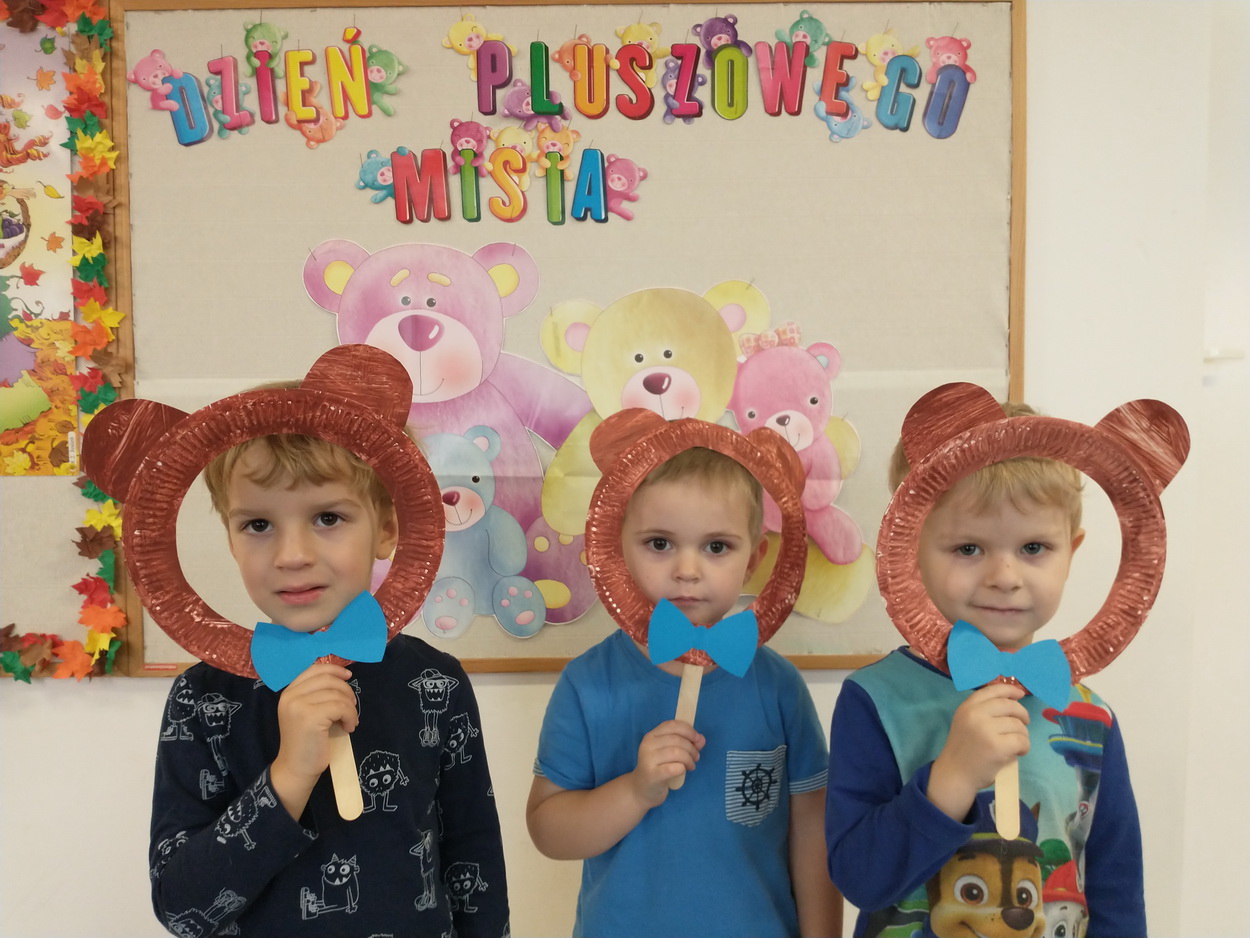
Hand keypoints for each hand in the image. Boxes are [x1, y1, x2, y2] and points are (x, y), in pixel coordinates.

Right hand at [270, 662, 356, 815]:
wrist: (296, 768)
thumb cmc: (306, 742)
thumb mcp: (307, 712)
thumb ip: (316, 694)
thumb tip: (342, 676)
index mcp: (289, 692)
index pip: (314, 669)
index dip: (334, 669)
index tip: (348, 676)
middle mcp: (291, 695)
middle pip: (328, 679)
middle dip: (346, 690)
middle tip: (351, 707)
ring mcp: (299, 705)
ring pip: (337, 694)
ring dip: (350, 708)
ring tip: (349, 721)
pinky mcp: (311, 717)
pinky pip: (340, 707)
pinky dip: (350, 716)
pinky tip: (348, 727)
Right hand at [630, 720, 704, 807]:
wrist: (642, 789)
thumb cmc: (658, 768)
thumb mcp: (670, 753)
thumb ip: (686, 743)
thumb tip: (701, 739)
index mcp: (652, 736)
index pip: (672, 725)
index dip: (689, 730)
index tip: (697, 739)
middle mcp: (648, 745)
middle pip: (677, 739)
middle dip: (692, 748)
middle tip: (696, 757)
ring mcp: (648, 759)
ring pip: (676, 752)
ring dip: (689, 759)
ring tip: (691, 765)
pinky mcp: (652, 775)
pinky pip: (674, 768)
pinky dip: (682, 768)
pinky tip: (683, 771)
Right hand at [928, 683, 1028, 820]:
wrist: (955, 773)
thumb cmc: (964, 749)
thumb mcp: (966, 721)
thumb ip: (983, 710)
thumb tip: (1013, 700)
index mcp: (967, 707)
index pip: (993, 690)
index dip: (1009, 690)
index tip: (1020, 693)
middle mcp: (975, 714)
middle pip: (1009, 705)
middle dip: (1022, 714)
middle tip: (1024, 724)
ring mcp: (986, 730)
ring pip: (1018, 725)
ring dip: (1023, 735)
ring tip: (1017, 744)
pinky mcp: (997, 746)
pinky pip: (1021, 740)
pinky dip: (1024, 747)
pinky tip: (1019, 752)